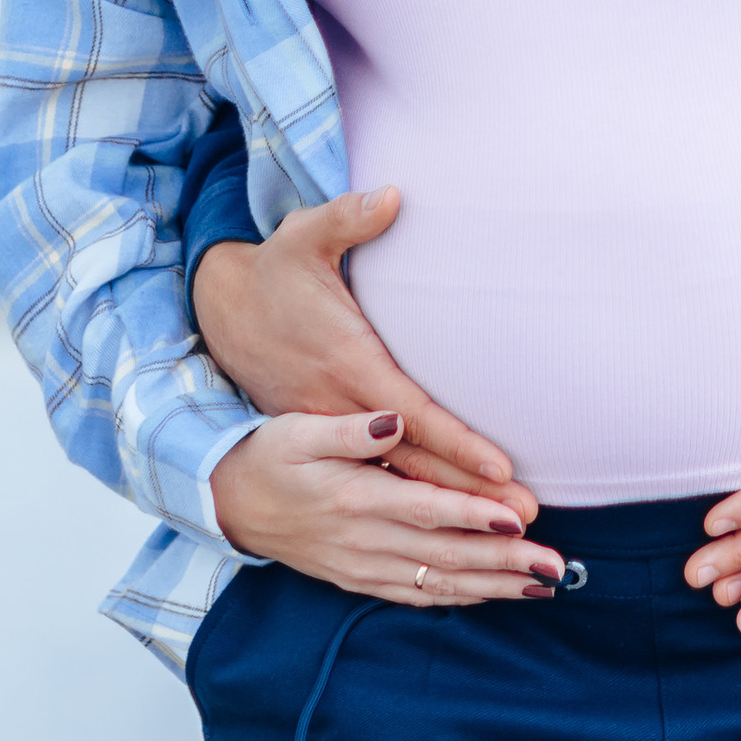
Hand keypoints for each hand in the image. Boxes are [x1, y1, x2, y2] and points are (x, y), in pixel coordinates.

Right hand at [192, 187, 533, 511]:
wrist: (216, 312)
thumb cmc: (274, 273)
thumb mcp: (302, 238)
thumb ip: (347, 218)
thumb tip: (391, 193)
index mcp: (344, 365)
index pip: (412, 415)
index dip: (457, 444)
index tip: (500, 470)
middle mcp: (337, 410)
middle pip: (412, 467)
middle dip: (467, 500)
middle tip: (523, 523)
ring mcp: (327, 434)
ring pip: (394, 491)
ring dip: (448, 521)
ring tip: (504, 544)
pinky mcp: (320, 445)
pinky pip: (372, 491)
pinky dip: (411, 521)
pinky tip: (448, 547)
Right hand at [210, 410, 564, 604]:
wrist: (229, 503)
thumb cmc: (270, 455)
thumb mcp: (299, 429)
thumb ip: (351, 428)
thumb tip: (394, 421)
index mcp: (352, 498)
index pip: (425, 510)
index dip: (473, 515)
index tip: (519, 519)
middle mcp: (362, 541)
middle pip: (444, 555)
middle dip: (504, 562)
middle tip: (555, 565)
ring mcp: (361, 567)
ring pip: (437, 583)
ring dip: (493, 587)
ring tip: (542, 585)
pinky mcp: (358, 580)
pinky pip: (415, 596)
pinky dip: (459, 598)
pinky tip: (494, 595)